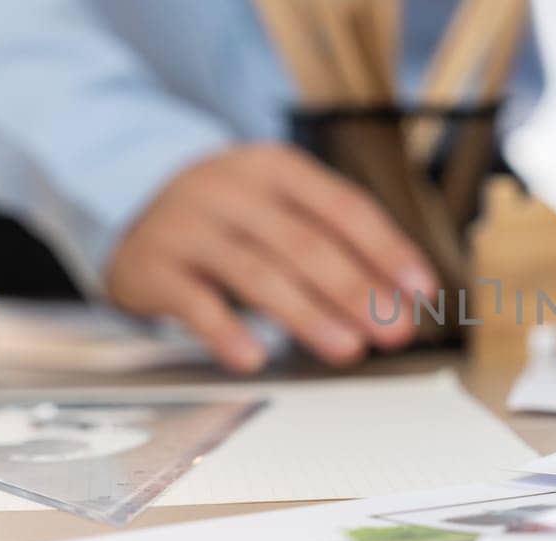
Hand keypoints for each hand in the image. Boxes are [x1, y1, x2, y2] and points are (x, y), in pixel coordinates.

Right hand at [106, 144, 436, 372]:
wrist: (134, 220)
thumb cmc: (235, 223)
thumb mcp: (280, 210)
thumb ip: (336, 243)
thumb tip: (404, 298)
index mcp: (276, 167)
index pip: (343, 206)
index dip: (386, 249)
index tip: (421, 290)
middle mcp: (230, 187)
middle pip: (304, 242)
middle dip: (356, 289)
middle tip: (394, 331)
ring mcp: (186, 224)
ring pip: (257, 273)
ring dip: (308, 314)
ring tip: (347, 349)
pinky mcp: (153, 266)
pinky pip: (194, 301)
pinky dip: (225, 331)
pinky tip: (253, 358)